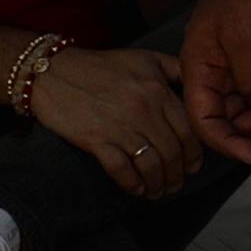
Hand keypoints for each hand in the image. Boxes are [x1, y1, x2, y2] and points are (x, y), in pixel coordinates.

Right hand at [28, 46, 201, 201]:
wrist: (52, 71)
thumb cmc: (100, 65)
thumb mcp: (146, 58)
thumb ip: (177, 69)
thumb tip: (198, 86)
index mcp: (158, 91)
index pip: (189, 130)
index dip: (194, 153)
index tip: (194, 166)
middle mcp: (144, 110)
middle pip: (172, 151)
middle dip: (178, 174)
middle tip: (177, 184)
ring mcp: (120, 126)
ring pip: (151, 164)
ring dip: (158, 183)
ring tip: (158, 192)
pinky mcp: (95, 140)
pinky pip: (121, 169)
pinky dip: (132, 183)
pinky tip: (137, 189)